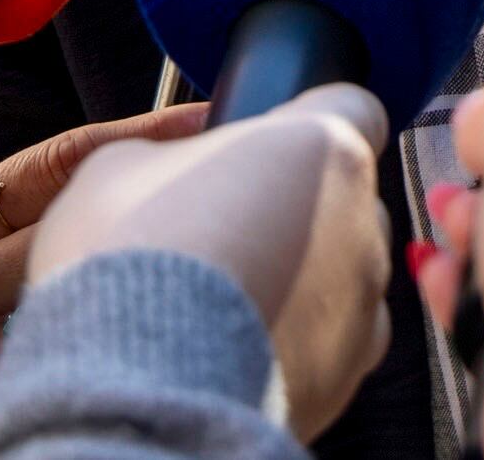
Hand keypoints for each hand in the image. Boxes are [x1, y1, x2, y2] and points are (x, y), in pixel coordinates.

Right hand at [0, 103, 205, 435]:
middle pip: (81, 228)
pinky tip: (164, 336)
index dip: (139, 134)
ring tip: (208, 267)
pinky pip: (84, 363)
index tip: (201, 121)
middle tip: (226, 195)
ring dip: (149, 285)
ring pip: (90, 299)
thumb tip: (127, 155)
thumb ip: (15, 202)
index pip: (56, 161)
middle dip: (152, 216)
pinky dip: (128, 345)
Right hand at [34, 87, 391, 440]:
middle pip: (346, 195)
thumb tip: (177, 166)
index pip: (353, 105)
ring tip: (230, 293)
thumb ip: (176, 150)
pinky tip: (245, 340)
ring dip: (304, 273)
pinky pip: (337, 338)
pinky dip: (302, 335)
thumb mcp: (121, 163)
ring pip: (345, 269)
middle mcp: (362, 218)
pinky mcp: (350, 368)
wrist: (132, 377)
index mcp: (322, 146)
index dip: (310, 119)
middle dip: (299, 205)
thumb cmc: (126, 254)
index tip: (275, 140)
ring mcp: (362, 298)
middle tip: (232, 224)